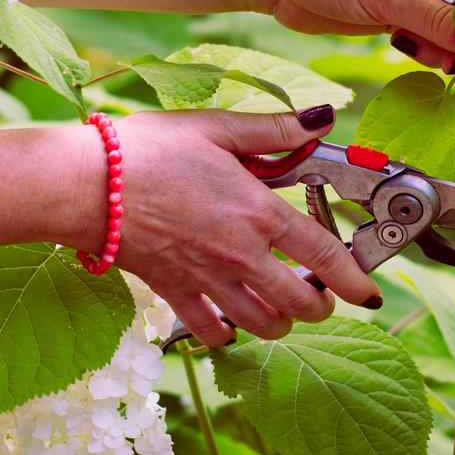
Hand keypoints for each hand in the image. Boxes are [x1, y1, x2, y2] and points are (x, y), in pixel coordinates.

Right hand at [91, 107, 381, 346]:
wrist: (87, 185)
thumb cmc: (147, 150)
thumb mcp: (216, 127)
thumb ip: (273, 129)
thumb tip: (319, 120)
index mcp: (257, 211)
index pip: (324, 254)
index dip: (354, 278)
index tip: (367, 290)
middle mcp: (240, 254)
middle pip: (301, 303)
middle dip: (321, 306)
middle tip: (320, 295)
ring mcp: (208, 280)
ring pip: (264, 325)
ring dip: (282, 321)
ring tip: (281, 306)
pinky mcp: (175, 293)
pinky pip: (213, 332)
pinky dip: (228, 334)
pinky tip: (230, 319)